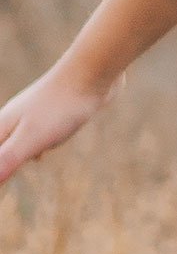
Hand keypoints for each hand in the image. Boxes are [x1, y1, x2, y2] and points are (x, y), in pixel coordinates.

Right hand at [0, 65, 107, 191]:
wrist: (91, 73)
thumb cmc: (59, 107)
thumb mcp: (31, 138)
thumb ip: (8, 159)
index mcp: (4, 125)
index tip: (1, 178)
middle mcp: (15, 118)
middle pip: (1, 146)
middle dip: (1, 162)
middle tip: (4, 180)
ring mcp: (35, 113)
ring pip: (18, 140)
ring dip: (14, 155)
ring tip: (12, 172)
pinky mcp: (54, 111)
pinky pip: (37, 133)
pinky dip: (33, 147)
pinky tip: (41, 154)